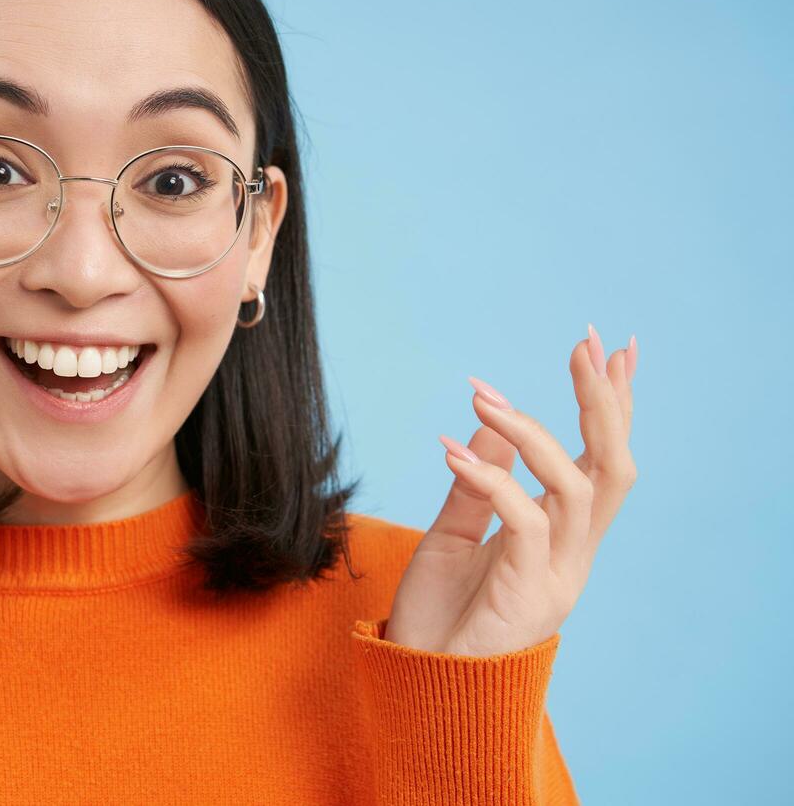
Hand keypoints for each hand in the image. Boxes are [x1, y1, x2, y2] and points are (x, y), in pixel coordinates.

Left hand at [384, 324, 638, 656]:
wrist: (417, 686)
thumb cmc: (437, 619)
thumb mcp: (450, 537)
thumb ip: (475, 487)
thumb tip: (484, 427)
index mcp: (560, 537)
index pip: (599, 460)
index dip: (612, 406)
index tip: (609, 347)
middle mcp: (573, 554)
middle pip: (613, 467)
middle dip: (604, 402)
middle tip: (584, 344)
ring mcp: (558, 576)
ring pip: (578, 488)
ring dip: (534, 433)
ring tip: (483, 396)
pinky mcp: (528, 594)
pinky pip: (525, 523)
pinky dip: (492, 481)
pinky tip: (452, 453)